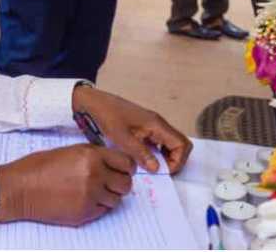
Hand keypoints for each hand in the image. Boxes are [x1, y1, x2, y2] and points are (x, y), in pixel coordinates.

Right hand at [0, 143, 134, 225]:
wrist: (18, 188)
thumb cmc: (38, 167)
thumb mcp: (69, 151)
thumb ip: (93, 156)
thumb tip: (112, 164)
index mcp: (91, 155)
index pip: (126, 162)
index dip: (127, 167)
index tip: (124, 170)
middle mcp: (95, 175)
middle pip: (126, 183)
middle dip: (120, 183)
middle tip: (111, 183)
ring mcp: (90, 196)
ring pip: (116, 200)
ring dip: (109, 196)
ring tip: (93, 192)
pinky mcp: (84, 213)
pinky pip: (103, 211)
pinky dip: (98, 207)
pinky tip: (83, 200)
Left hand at [72, 85, 192, 174]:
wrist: (94, 103)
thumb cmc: (107, 117)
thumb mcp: (122, 138)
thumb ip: (141, 154)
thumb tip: (157, 169)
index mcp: (157, 124)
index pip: (182, 144)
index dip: (177, 161)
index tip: (163, 172)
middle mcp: (158, 123)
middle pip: (180, 144)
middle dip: (174, 160)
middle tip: (159, 172)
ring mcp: (152, 125)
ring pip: (170, 143)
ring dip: (166, 157)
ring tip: (151, 168)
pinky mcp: (144, 127)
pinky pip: (159, 142)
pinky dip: (157, 152)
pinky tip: (144, 160)